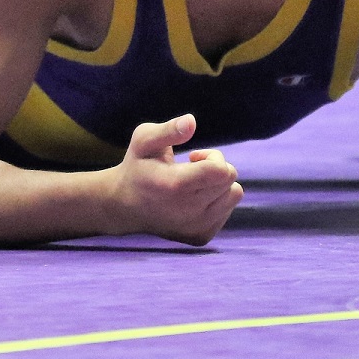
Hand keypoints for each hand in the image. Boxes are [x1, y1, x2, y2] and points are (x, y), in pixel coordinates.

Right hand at [111, 115, 242, 245]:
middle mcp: (188, 211)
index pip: (222, 171)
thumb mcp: (144, 140)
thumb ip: (168, 130)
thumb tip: (191, 121)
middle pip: (229, 179)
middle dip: (215, 167)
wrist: (124, 206)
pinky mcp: (202, 237)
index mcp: (175, 185)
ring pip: (234, 194)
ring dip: (218, 184)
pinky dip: (216, 201)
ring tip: (193, 183)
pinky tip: (193, 200)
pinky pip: (228, 210)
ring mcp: (196, 228)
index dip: (213, 157)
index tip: (194, 156)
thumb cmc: (137, 166)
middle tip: (190, 168)